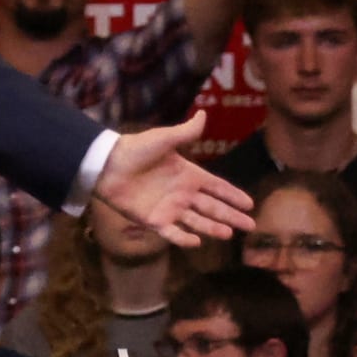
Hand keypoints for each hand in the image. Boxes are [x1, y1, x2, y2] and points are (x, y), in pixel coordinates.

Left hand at [93, 111, 253, 246]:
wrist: (106, 165)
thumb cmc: (134, 149)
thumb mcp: (163, 139)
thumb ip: (185, 132)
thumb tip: (204, 114)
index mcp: (188, 174)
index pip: (217, 187)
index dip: (233, 195)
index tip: (250, 204)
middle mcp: (181, 193)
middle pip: (212, 207)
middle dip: (231, 216)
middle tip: (250, 226)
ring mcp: (168, 208)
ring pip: (196, 221)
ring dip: (212, 228)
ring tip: (228, 235)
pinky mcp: (152, 220)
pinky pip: (171, 232)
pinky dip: (183, 238)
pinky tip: (197, 242)